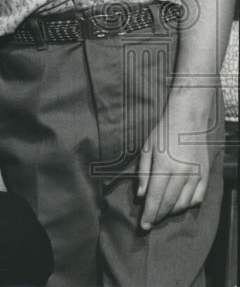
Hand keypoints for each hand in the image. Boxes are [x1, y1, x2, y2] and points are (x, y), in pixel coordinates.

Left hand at [137, 99, 210, 230]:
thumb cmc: (163, 133)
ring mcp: (196, 176)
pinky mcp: (205, 176)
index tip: (143, 226)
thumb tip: (142, 196)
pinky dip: (187, 206)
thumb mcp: (146, 149)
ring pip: (184, 204)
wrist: (188, 120)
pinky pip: (197, 198)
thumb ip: (143, 173)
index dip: (149, 214)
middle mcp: (182, 173)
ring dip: (171, 212)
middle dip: (158, 216)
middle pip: (169, 203)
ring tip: (161, 214)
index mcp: (164, 166)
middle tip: (149, 224)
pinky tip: (178, 205)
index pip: (155, 197)